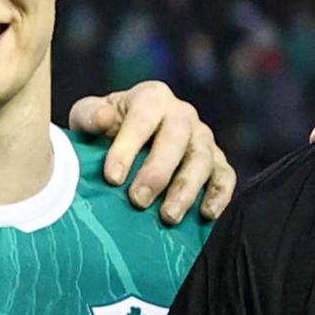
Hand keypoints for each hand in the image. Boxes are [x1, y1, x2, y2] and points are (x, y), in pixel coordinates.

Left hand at [70, 80, 236, 222]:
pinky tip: (206, 214)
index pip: (143, 117)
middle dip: (158, 171)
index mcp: (151, 98)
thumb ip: (90, 116)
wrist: (128, 145)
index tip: (112, 177)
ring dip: (187, 189)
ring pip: (202, 159)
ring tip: (169, 216)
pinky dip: (220, 194)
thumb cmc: (105, 131)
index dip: (128, 146)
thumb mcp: (89, 117)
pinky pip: (225, 176)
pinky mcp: (217, 161)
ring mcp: (202, 138)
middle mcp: (182, 114)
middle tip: (138, 200)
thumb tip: (104, 119)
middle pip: (176, 139)